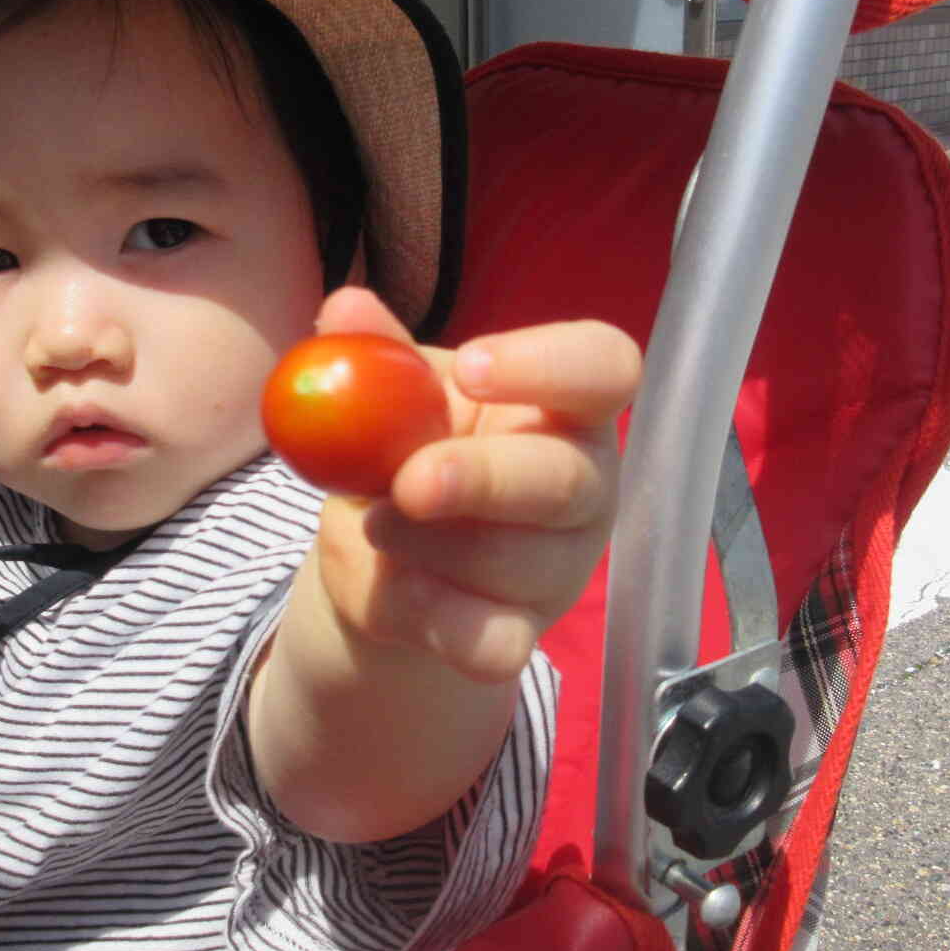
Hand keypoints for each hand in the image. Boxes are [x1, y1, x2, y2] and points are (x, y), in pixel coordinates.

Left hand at [309, 286, 640, 683]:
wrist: (380, 555)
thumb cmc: (411, 450)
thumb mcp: (393, 397)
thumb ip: (375, 356)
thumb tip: (344, 308)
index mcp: (566, 405)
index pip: (605, 368)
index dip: (547, 366)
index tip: (471, 368)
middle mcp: (584, 484)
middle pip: (566, 478)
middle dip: (481, 478)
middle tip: (408, 481)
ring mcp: (563, 566)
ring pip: (515, 561)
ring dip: (426, 544)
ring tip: (378, 525)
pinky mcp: (522, 635)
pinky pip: (493, 642)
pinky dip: (432, 619)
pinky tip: (400, 591)